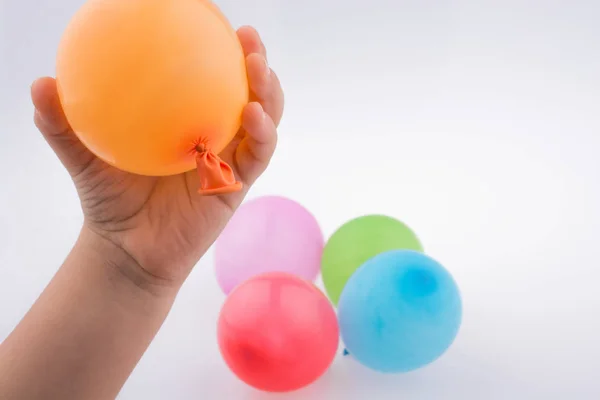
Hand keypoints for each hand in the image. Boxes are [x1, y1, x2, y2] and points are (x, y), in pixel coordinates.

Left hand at [31, 26, 283, 292]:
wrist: (127, 250)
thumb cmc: (110, 201)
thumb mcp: (83, 158)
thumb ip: (62, 124)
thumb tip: (41, 83)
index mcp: (185, 123)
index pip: (211, 81)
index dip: (220, 52)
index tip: (218, 22)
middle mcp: (213, 137)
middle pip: (247, 93)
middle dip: (256, 63)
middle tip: (249, 38)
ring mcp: (229, 161)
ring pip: (264, 120)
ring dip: (269, 93)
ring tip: (259, 68)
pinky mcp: (236, 185)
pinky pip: (257, 155)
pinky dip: (262, 133)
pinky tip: (253, 113)